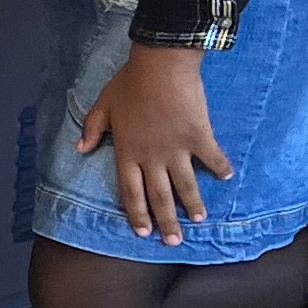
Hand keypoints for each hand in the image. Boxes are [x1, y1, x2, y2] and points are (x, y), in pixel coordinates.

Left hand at [75, 43, 231, 244]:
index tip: (143, 232)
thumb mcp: (104, 104)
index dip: (137, 213)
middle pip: (159, 197)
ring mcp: (177, 149)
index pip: (131, 192)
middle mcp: (152, 157)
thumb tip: (80, 148)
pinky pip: (211, 158)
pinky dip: (220, 167)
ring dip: (193, 205)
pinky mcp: (199, 137)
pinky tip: (227, 177)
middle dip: (167, 222)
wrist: (160, 65)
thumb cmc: (130, 83)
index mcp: (128, 152)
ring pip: (185, 186)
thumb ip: (92, 128)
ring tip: (199, 220)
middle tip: (174, 242)